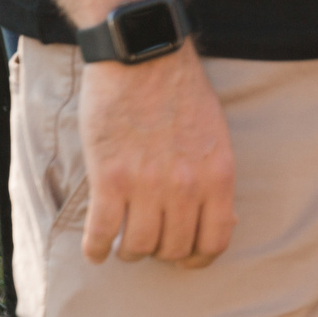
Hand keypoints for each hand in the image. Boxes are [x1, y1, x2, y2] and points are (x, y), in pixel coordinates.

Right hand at [76, 45, 236, 266]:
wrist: (144, 58)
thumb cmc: (181, 93)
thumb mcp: (216, 135)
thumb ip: (215, 178)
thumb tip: (222, 220)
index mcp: (218, 174)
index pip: (214, 241)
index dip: (197, 258)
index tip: (183, 258)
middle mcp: (186, 185)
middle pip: (173, 248)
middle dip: (161, 251)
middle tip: (150, 242)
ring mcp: (147, 184)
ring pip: (138, 247)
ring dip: (128, 251)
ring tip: (122, 242)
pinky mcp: (110, 178)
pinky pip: (101, 235)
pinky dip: (96, 249)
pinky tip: (95, 249)